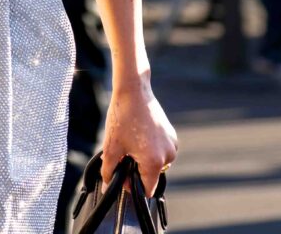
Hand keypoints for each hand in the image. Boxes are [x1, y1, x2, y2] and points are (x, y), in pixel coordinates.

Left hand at [100, 75, 177, 196]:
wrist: (133, 90)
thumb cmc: (122, 117)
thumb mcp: (111, 146)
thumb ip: (109, 170)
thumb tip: (108, 186)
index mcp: (155, 162)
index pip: (146, 189)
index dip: (131, 185)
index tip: (121, 171)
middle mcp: (169, 156)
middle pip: (150, 175)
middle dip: (135, 168)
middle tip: (122, 152)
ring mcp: (172, 144)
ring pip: (155, 162)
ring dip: (142, 158)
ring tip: (129, 140)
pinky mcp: (171, 135)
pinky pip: (160, 150)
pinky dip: (149, 148)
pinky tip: (137, 133)